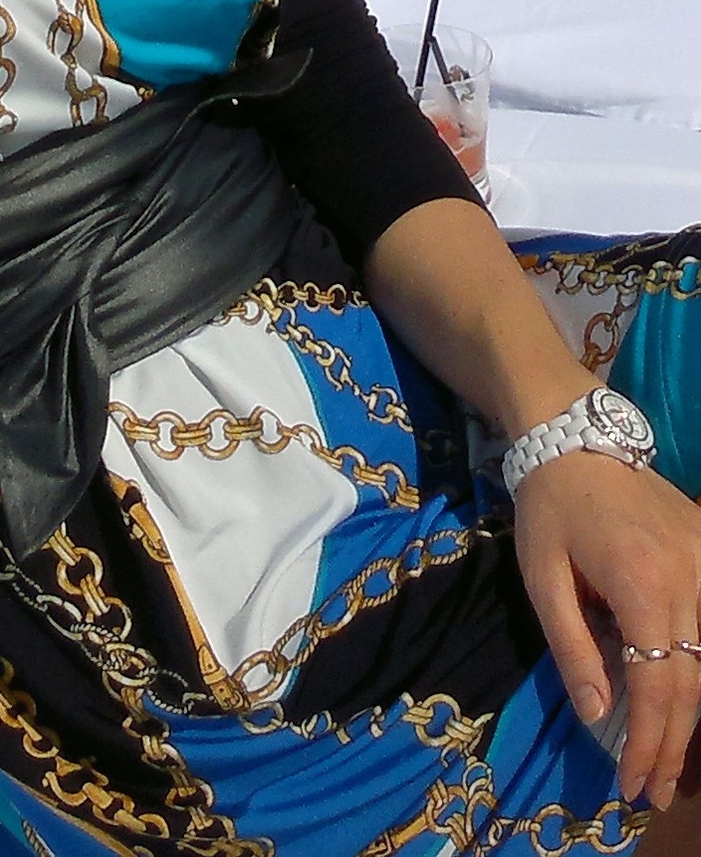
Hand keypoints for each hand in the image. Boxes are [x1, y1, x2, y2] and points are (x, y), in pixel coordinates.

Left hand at [515, 451, 700, 811]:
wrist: (576, 438)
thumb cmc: (549, 506)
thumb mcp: (543, 577)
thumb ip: (572, 646)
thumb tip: (596, 714)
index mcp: (642, 586)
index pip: (658, 686)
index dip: (649, 742)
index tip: (634, 784)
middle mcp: (689, 578)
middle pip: (693, 683)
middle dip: (673, 744)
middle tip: (655, 790)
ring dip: (688, 714)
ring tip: (667, 759)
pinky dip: (696, 666)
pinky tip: (677, 696)